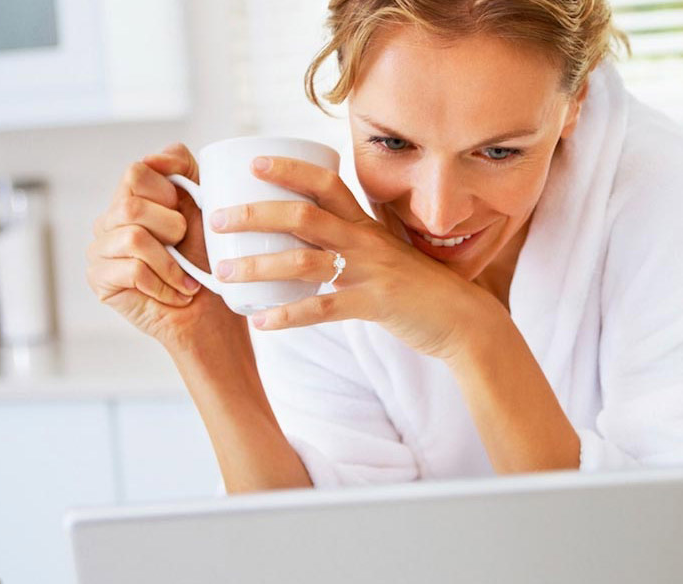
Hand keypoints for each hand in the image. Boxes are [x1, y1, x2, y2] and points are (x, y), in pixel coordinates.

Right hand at [87, 143, 246, 351]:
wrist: (211, 314)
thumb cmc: (209, 263)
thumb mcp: (204, 206)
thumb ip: (184, 169)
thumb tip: (154, 158)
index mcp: (133, 197)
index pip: (136, 171)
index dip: (167, 192)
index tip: (186, 215)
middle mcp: (110, 219)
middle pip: (130, 205)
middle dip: (172, 228)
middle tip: (185, 249)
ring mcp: (100, 248)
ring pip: (133, 237)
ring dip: (170, 262)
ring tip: (185, 278)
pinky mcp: (99, 278)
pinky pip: (132, 270)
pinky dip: (163, 284)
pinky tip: (175, 294)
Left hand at [208, 156, 495, 359]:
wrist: (465, 319)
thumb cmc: (420, 287)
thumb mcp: (388, 252)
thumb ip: (356, 241)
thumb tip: (314, 234)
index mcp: (366, 224)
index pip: (325, 182)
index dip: (288, 169)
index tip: (253, 164)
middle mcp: (365, 240)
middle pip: (302, 214)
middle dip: (254, 213)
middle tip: (217, 220)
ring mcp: (370, 271)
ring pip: (304, 260)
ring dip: (259, 266)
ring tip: (225, 275)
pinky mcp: (375, 304)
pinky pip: (324, 308)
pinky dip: (289, 316)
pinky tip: (262, 321)